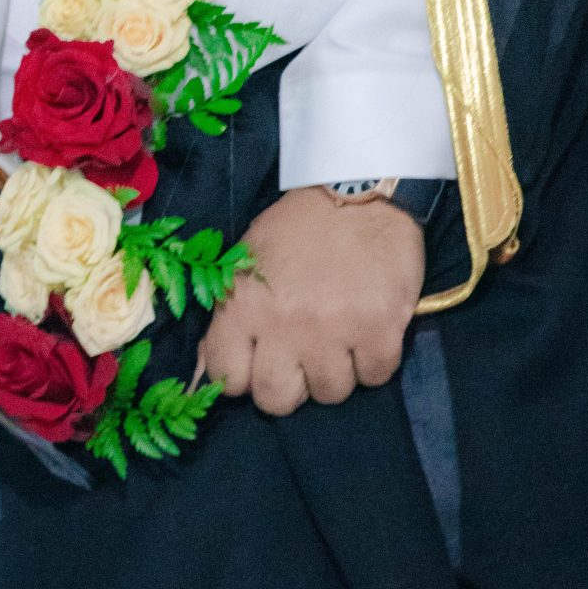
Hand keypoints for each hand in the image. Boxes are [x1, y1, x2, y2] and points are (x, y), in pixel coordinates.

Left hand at [198, 187, 424, 414]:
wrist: (358, 188)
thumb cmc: (298, 228)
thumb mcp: (246, 261)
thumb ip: (229, 316)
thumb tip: (207, 368)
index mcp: (243, 305)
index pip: (227, 378)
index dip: (244, 375)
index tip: (261, 360)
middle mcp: (283, 324)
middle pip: (277, 400)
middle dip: (291, 384)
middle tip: (304, 355)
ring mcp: (333, 330)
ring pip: (331, 392)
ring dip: (337, 370)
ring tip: (341, 333)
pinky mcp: (380, 329)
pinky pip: (375, 376)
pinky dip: (375, 359)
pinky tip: (370, 328)